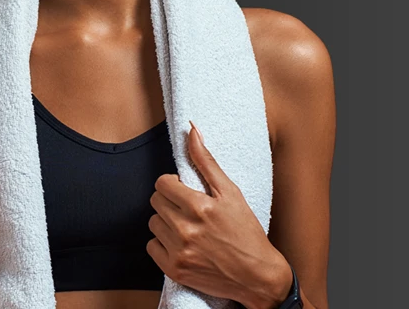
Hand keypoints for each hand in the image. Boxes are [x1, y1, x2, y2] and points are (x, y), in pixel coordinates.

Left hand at [146, 121, 291, 306]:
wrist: (256, 276)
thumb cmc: (247, 232)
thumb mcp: (231, 193)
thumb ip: (207, 161)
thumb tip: (191, 130)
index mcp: (200, 206)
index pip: (162, 183)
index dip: (173, 184)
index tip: (184, 191)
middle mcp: (186, 229)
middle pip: (155, 202)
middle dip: (169, 201)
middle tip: (188, 208)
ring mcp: (179, 251)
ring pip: (153, 223)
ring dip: (166, 222)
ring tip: (187, 227)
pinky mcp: (174, 270)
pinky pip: (152, 247)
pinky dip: (163, 244)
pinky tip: (181, 243)